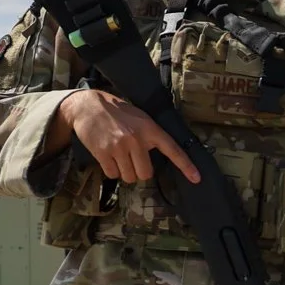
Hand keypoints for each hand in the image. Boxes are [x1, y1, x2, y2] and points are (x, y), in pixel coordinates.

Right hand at [48, 88, 199, 185]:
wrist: (88, 106)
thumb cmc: (117, 113)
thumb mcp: (140, 117)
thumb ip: (151, 135)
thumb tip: (162, 153)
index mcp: (150, 129)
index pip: (173, 149)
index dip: (186, 165)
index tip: (197, 178)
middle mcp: (136, 139)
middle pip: (146, 173)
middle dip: (139, 171)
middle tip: (132, 160)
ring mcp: (119, 147)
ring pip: (129, 176)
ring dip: (125, 172)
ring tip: (119, 156)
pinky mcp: (103, 153)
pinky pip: (112, 174)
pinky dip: (111, 170)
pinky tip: (108, 157)